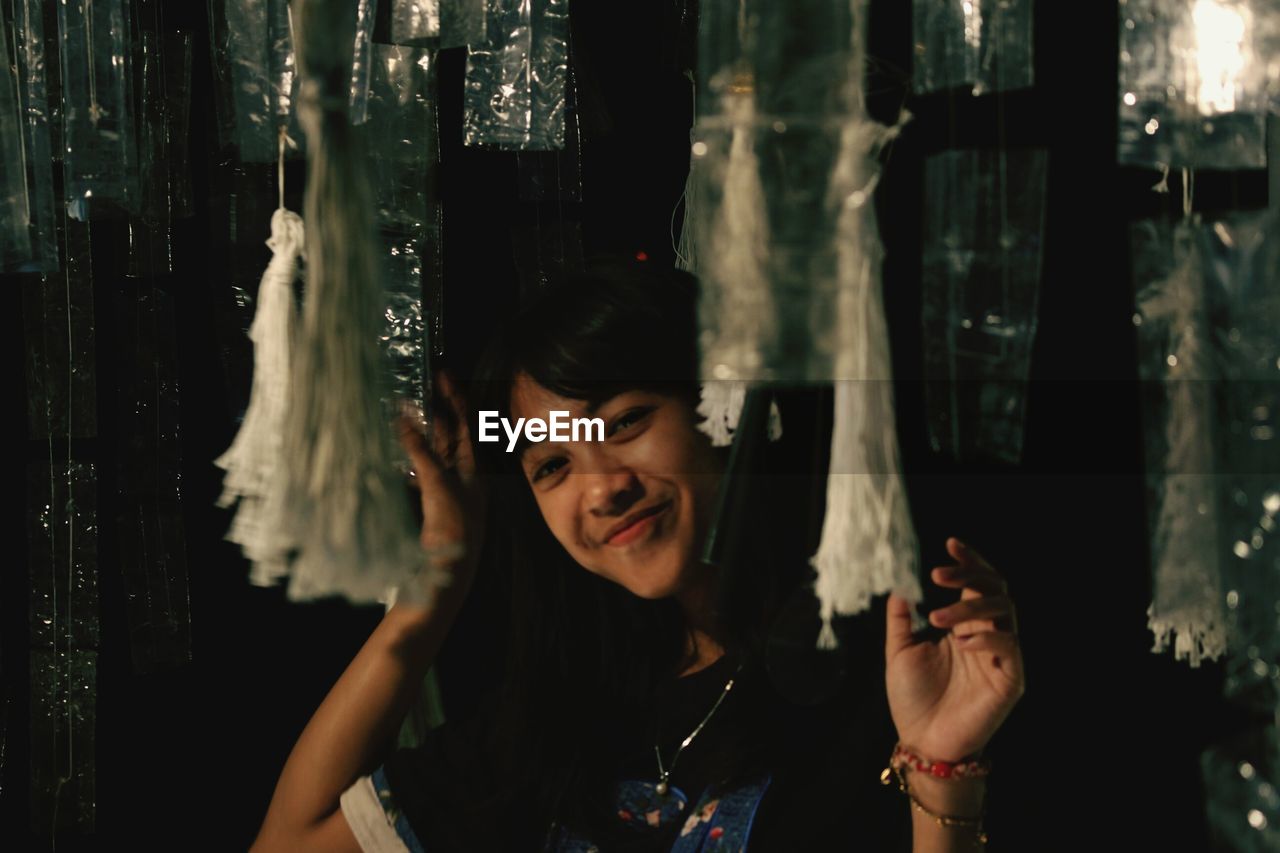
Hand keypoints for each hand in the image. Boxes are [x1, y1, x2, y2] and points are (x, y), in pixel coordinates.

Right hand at [396, 371, 486, 598]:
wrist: (441, 586)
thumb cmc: (450, 537)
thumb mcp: (438, 488)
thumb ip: (422, 453)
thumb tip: (404, 417)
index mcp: (473, 473)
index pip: (464, 426)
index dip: (454, 399)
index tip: (441, 373)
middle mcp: (459, 481)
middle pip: (447, 437)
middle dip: (432, 411)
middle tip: (414, 385)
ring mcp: (440, 495)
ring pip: (428, 455)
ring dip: (415, 433)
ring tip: (399, 408)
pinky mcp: (422, 509)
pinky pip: (413, 476)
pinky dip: (402, 460)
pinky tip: (388, 449)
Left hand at [884, 537, 1024, 762]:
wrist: (922, 741)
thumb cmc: (913, 698)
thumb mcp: (900, 651)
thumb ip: (901, 619)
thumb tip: (899, 585)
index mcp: (964, 625)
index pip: (977, 583)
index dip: (969, 561)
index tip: (950, 543)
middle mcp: (986, 634)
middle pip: (995, 589)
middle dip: (969, 575)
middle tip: (937, 574)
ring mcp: (1001, 655)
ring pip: (1003, 611)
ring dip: (969, 607)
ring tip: (937, 618)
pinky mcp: (1011, 679)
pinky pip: (1010, 646)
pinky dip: (987, 637)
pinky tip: (961, 641)